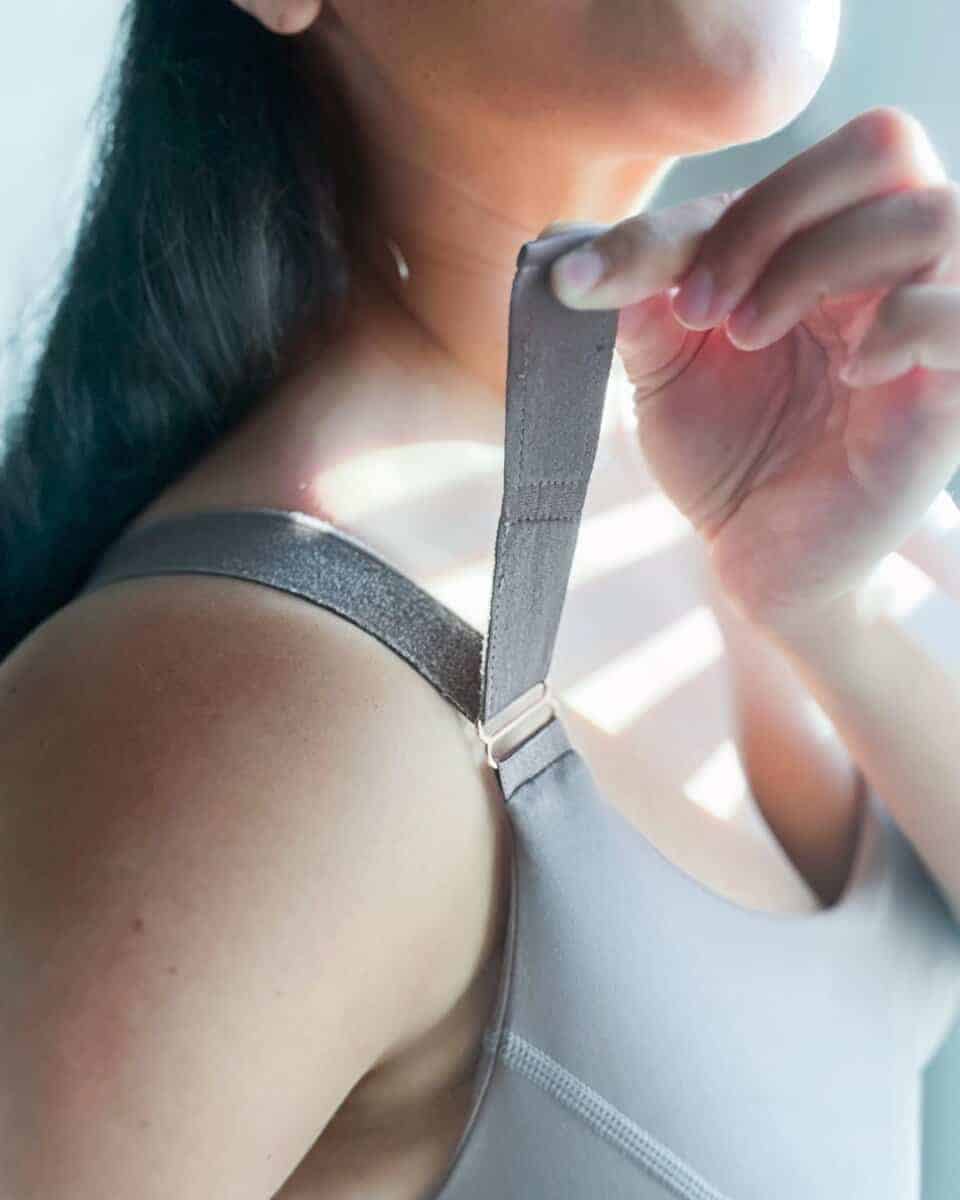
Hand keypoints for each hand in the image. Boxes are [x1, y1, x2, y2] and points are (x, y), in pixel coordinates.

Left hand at [547, 106, 959, 631]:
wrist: (757, 556)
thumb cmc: (725, 456)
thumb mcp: (665, 370)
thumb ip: (644, 299)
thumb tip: (593, 252)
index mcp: (825, 246)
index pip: (798, 167)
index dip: (698, 213)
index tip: (603, 281)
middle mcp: (888, 270)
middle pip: (884, 146)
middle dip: (772, 215)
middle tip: (702, 308)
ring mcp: (929, 325)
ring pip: (930, 217)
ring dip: (818, 265)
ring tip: (749, 338)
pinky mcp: (950, 391)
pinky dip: (901, 323)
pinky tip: (846, 373)